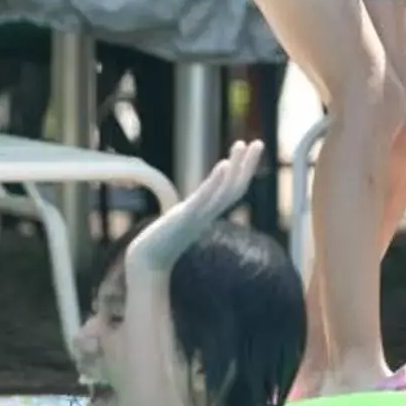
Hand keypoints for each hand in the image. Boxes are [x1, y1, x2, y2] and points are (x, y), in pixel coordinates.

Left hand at [127, 140, 265, 274]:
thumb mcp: (178, 223)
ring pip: (224, 192)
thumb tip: (190, 208)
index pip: (232, 191)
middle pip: (235, 189)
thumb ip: (188, 215)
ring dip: (235, 168)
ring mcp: (198, 217)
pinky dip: (216, 182)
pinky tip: (223, 165)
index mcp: (207, 215)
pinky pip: (205, 199)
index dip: (244, 171)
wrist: (146, 264)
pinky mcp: (184, 218)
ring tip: (242, 145)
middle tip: (259, 142)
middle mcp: (207, 215)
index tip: (251, 148)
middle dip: (247, 166)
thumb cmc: (159, 246)